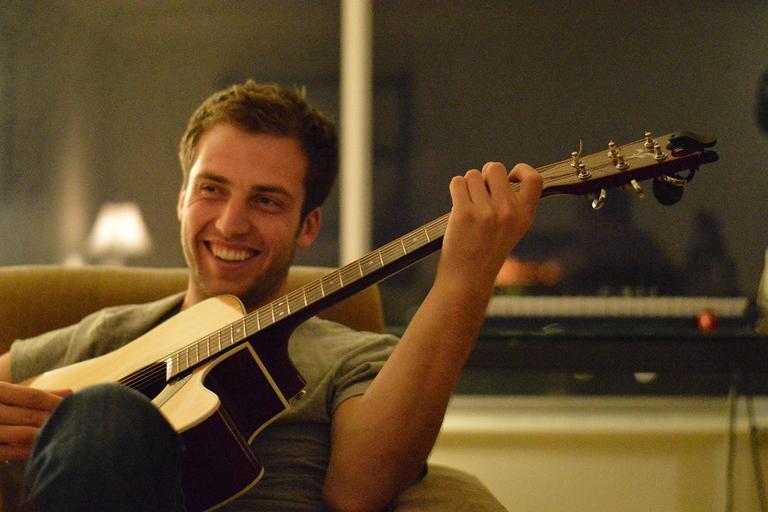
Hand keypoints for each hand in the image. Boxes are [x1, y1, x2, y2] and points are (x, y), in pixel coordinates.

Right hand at [0, 382, 70, 459]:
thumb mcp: (6, 393)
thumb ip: (36, 394)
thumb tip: (70, 393)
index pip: (32, 396)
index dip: (54, 401)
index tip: (74, 405)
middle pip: (29, 415)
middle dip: (52, 419)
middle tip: (73, 422)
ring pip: (22, 434)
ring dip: (44, 435)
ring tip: (61, 434)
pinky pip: (10, 452)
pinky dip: (29, 450)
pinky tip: (42, 448)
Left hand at [439, 162, 541, 291]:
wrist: (468, 278)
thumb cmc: (487, 252)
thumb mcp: (512, 230)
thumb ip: (512, 204)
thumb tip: (496, 172)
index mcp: (525, 216)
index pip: (534, 179)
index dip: (521, 170)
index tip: (510, 176)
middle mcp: (508, 212)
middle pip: (495, 168)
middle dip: (485, 176)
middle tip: (480, 194)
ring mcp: (486, 212)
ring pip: (473, 175)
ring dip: (468, 186)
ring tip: (468, 207)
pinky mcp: (464, 213)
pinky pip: (457, 182)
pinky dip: (456, 190)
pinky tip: (458, 206)